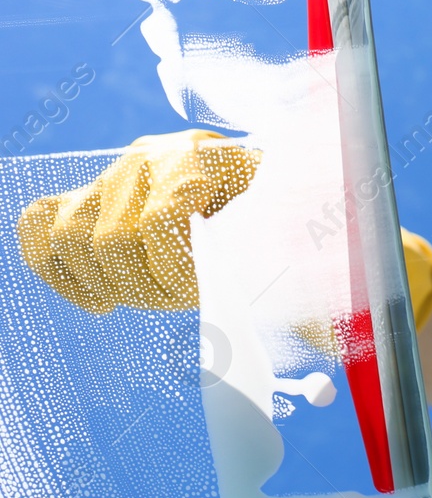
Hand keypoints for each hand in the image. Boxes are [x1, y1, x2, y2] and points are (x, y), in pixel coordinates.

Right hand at [16, 129, 431, 329]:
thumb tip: (324, 341)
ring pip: (71, 233)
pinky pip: (42, 223)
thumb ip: (306, 278)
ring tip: (140, 300)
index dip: (175, 272)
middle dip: (143, 286)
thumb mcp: (301, 241)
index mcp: (208, 158)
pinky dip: (55, 266)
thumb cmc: (290, 221)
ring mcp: (116, 173)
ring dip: (104, 283)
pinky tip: (96, 299)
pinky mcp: (91, 194)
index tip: (201, 295)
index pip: (161, 221)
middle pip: (110, 236)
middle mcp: (153, 156)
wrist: (269, 191)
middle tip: (178, 300)